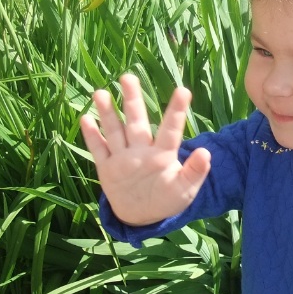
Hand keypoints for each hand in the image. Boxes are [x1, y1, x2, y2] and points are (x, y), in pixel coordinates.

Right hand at [80, 73, 210, 225]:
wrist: (143, 216)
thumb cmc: (167, 199)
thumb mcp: (185, 190)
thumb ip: (194, 172)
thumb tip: (206, 153)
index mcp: (163, 154)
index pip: (170, 129)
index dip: (176, 110)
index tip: (183, 90)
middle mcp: (141, 151)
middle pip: (136, 121)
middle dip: (132, 100)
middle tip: (128, 77)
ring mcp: (122, 158)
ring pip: (115, 131)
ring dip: (107, 113)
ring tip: (101, 93)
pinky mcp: (107, 170)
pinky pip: (98, 150)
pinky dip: (92, 136)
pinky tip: (86, 118)